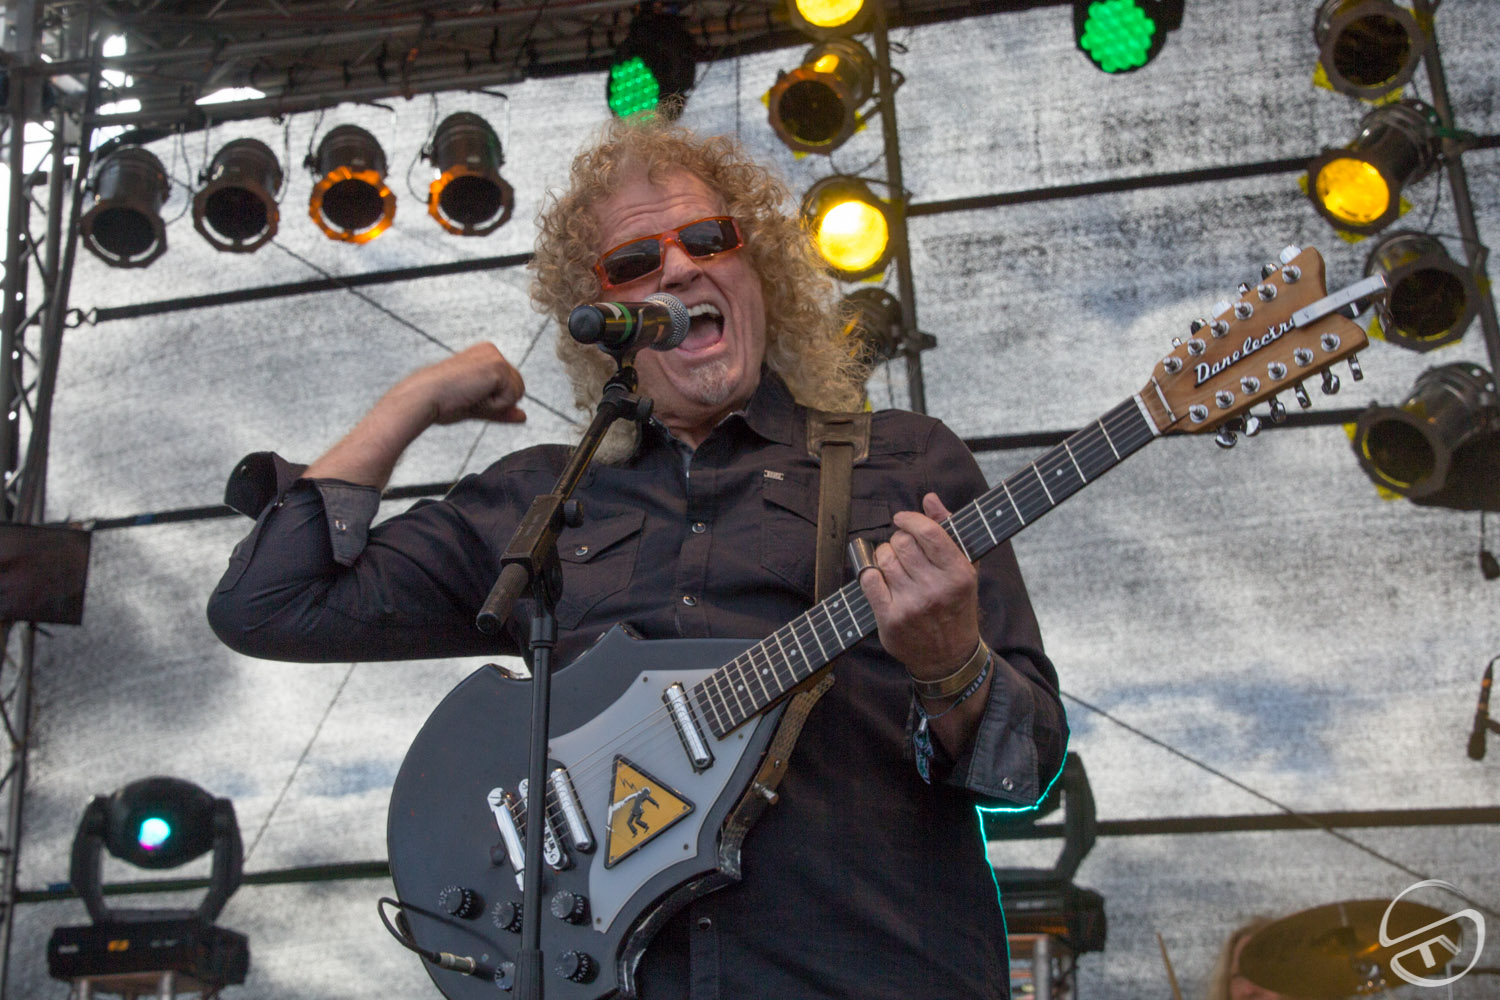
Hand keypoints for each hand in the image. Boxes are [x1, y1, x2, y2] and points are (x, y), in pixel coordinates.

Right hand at [394, 342, 526, 425]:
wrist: (424, 397)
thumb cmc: (443, 402)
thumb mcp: (478, 406)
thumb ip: (501, 410)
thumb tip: (524, 416)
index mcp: (486, 355)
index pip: (510, 387)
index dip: (493, 402)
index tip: (466, 395)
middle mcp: (492, 351)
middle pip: (519, 389)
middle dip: (497, 403)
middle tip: (468, 397)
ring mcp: (496, 357)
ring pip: (517, 394)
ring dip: (495, 404)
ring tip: (470, 395)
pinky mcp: (498, 367)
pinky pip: (511, 398)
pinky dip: (494, 405)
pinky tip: (472, 395)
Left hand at [858, 493, 980, 680]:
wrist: (949, 655)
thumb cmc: (955, 604)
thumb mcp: (964, 567)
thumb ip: (949, 529)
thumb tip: (930, 499)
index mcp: (959, 573)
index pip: (928, 532)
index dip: (909, 519)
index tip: (902, 519)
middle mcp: (937, 589)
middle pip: (902, 543)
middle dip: (898, 541)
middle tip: (903, 552)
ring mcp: (913, 605)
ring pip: (883, 559)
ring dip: (884, 558)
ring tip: (894, 568)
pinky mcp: (891, 620)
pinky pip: (869, 580)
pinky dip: (870, 574)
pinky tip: (879, 578)